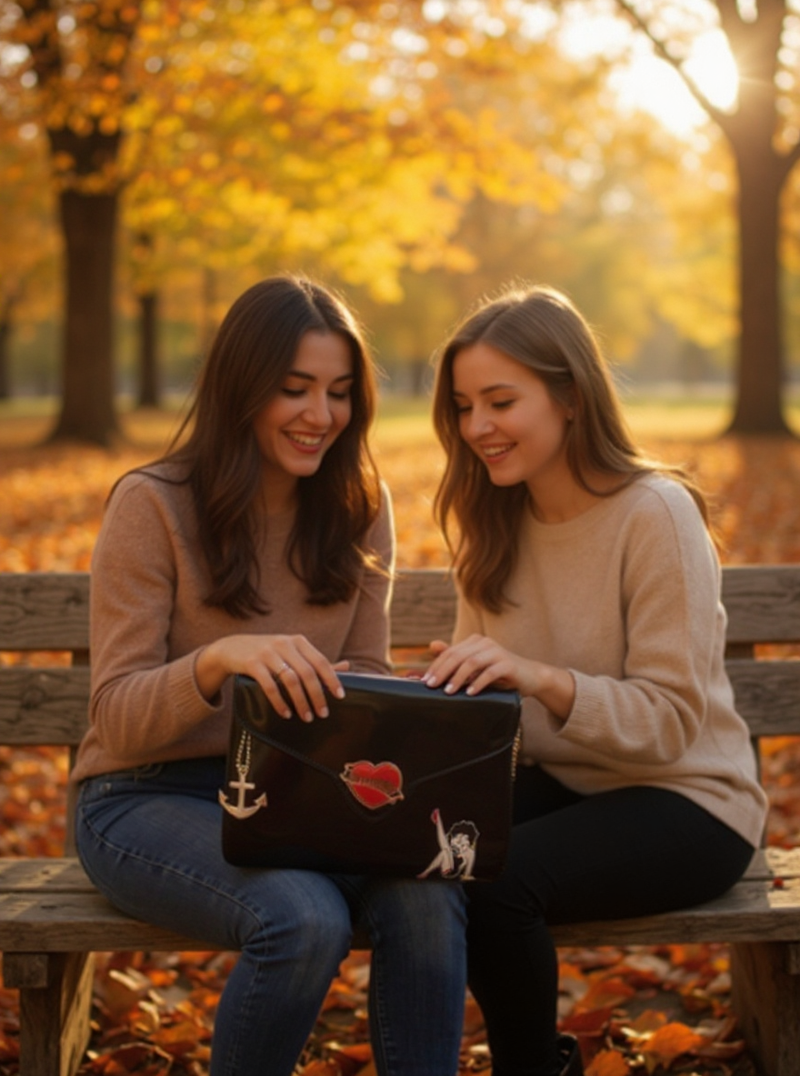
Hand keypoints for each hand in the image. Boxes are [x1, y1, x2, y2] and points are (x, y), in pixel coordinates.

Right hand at [196, 633, 347, 721]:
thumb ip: (316, 661)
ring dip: (300, 701)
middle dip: (317, 695)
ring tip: (306, 717)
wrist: (232, 648)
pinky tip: (285, 713)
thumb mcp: (292, 653)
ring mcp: (267, 652)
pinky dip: (279, 702)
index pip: (320, 661)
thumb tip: (346, 667)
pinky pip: (269, 685)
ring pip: (290, 680)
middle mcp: (284, 644)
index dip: (331, 679)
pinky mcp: (252, 663)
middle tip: (322, 714)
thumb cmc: (268, 653)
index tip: (340, 696)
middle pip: (307, 672)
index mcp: (298, 641)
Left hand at [423, 635, 575, 719]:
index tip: (425, 681)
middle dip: (443, 671)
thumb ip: (457, 657)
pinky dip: (478, 683)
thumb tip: (432, 645)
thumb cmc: (499, 673)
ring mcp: (497, 652)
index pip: (450, 652)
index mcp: (474, 642)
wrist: (531, 676)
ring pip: (472, 663)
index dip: (436, 666)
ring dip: (458, 678)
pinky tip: (470, 693)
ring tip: (449, 692)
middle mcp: (485, 643)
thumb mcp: (476, 666)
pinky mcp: (508, 664)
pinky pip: (490, 673)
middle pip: (458, 656)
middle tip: (432, 686)